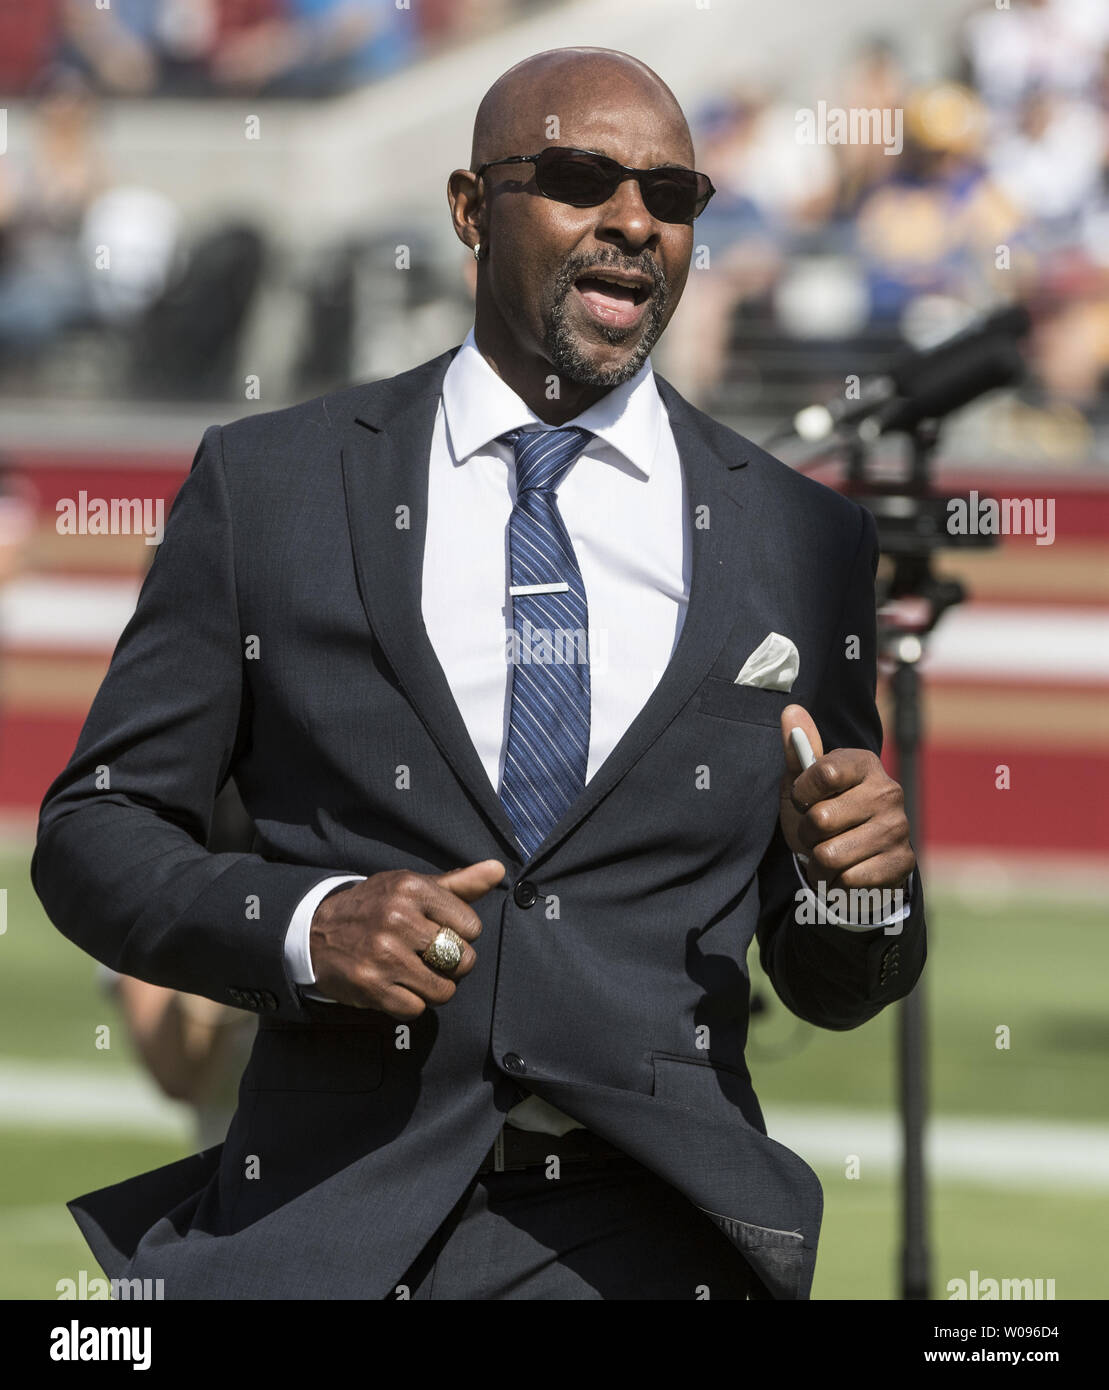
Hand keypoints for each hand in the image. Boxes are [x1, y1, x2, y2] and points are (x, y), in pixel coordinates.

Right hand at [308, 860, 505, 1017]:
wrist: (314, 931)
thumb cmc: (375, 907)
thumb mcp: (411, 887)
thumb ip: (459, 883)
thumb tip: (499, 870)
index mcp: (412, 888)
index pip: (471, 927)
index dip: (460, 935)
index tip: (439, 932)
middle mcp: (398, 918)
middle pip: (462, 960)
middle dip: (452, 964)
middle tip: (429, 957)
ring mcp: (384, 954)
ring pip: (444, 989)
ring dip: (435, 987)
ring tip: (416, 973)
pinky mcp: (372, 985)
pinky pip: (416, 1008)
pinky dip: (410, 1003)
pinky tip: (396, 986)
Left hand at [778, 705, 914, 896]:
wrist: (853, 859)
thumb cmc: (823, 813)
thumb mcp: (804, 784)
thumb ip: (798, 750)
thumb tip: (791, 710)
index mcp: (865, 764)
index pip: (824, 772)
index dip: (801, 793)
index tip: (802, 800)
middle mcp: (888, 792)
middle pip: (821, 819)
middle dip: (806, 834)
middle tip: (814, 834)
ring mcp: (898, 828)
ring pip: (831, 855)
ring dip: (818, 863)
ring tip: (826, 856)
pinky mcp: (903, 862)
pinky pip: (849, 879)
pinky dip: (837, 882)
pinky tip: (844, 872)